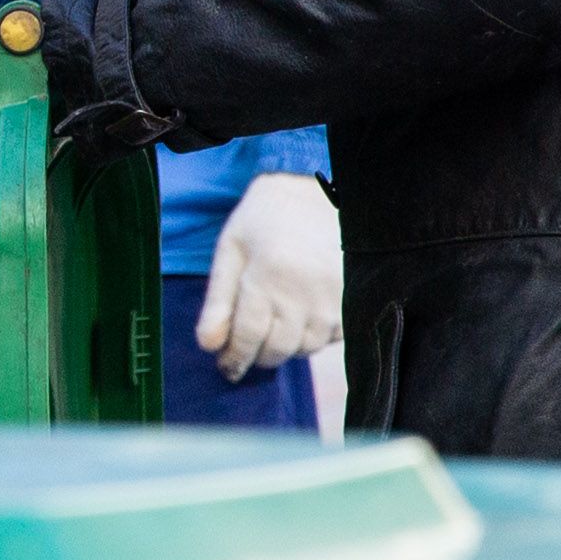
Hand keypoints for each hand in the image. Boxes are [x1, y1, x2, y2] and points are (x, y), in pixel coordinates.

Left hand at [196, 171, 341, 379]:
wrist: (314, 193)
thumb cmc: (263, 221)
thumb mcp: (230, 251)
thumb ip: (218, 300)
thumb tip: (207, 345)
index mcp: (267, 277)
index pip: (248, 337)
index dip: (234, 358)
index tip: (226, 366)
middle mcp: (304, 292)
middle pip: (278, 349)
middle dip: (258, 355)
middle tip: (248, 345)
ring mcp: (333, 298)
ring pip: (306, 348)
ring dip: (286, 347)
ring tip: (274, 325)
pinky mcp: (353, 298)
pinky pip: (331, 337)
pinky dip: (313, 336)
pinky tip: (301, 316)